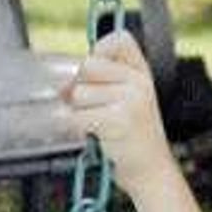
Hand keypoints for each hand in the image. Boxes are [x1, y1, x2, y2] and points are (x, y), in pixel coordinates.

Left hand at [57, 30, 169, 183]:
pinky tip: (96, 136)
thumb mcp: (127, 98)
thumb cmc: (132, 136)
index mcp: (142, 73)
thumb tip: (60, 81)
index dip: (99, 50)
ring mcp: (131, 100)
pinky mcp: (119, 120)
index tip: (97, 73)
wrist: (151, 171)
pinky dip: (78, 129)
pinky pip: (78, 117)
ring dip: (80, 112)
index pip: (118, 40)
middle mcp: (140, 82)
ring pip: (79, 93)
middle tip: (95, 108)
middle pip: (87, 67)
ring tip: (100, 125)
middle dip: (81, 88)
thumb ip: (101, 80)